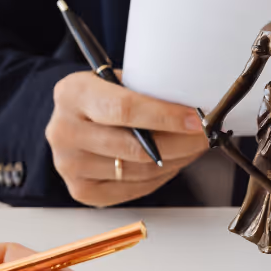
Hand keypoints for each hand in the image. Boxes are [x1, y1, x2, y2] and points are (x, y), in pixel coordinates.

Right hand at [46, 70, 207, 206]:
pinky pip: (134, 188)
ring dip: (176, 160)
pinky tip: (173, 162)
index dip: (166, 116)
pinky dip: (160, 177)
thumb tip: (195, 108)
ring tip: (193, 146)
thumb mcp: (118, 80)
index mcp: (73, 93)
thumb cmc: (104, 96)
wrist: (74, 118)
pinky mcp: (81, 190)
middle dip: (181, 142)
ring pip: (140, 170)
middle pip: (136, 146)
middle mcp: (64, 131)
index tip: (196, 120)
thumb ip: (147, 91)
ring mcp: (69, 165)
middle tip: (206, 135)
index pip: (125, 109)